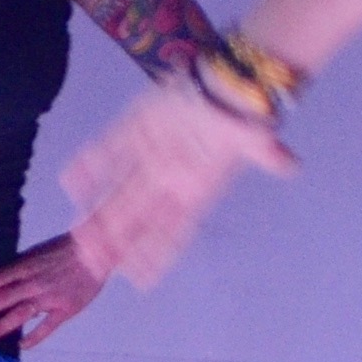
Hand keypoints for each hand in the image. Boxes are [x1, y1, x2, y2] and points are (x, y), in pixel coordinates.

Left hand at [0, 232, 108, 347]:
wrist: (96, 251)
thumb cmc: (65, 250)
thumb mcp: (37, 253)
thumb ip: (19, 268)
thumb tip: (0, 283)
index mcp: (26, 266)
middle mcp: (34, 282)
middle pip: (2, 298)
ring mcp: (49, 297)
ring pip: (19, 314)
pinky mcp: (66, 309)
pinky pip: (47, 326)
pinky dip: (34, 337)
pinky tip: (21, 345)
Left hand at [59, 77, 296, 287]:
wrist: (224, 82)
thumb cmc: (241, 115)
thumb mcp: (254, 137)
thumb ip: (266, 154)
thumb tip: (291, 165)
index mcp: (196, 189)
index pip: (175, 230)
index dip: (157, 255)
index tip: (139, 280)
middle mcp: (168, 179)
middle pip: (138, 218)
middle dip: (115, 242)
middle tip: (93, 265)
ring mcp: (148, 158)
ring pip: (118, 192)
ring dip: (97, 214)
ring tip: (76, 237)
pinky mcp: (134, 131)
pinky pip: (107, 151)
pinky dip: (89, 167)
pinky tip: (70, 184)